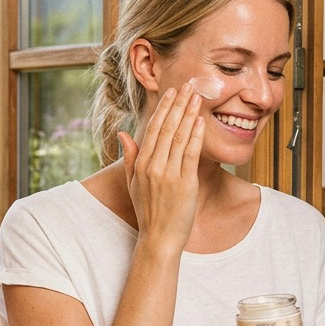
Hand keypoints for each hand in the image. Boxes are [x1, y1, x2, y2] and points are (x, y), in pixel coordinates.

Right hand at [117, 83, 204, 252]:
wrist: (159, 238)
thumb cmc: (148, 212)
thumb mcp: (132, 183)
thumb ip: (129, 157)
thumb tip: (123, 133)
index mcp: (141, 165)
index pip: (153, 129)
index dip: (163, 108)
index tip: (172, 93)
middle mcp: (153, 167)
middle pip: (167, 128)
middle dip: (178, 105)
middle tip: (188, 87)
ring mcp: (169, 175)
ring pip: (180, 138)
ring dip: (189, 115)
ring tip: (197, 98)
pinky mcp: (185, 184)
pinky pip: (191, 154)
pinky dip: (196, 136)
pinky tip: (201, 122)